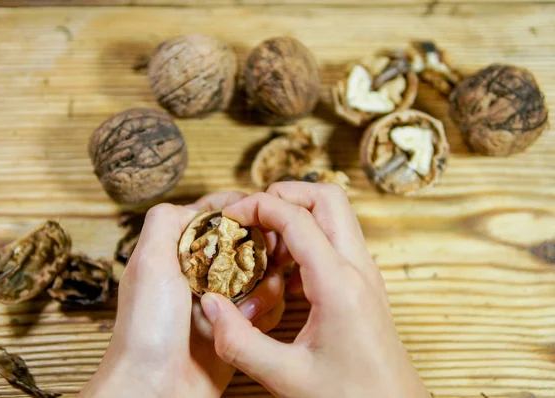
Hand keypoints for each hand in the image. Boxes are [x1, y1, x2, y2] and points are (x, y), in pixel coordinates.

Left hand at [80, 192, 285, 397]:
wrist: (154, 389)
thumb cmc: (146, 329)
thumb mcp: (147, 263)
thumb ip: (165, 220)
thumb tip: (195, 206)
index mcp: (177, 253)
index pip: (214, 216)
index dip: (239, 209)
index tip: (260, 210)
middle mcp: (200, 274)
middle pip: (247, 243)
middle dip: (262, 248)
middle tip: (268, 258)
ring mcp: (221, 302)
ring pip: (263, 275)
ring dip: (266, 285)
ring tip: (248, 305)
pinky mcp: (237, 328)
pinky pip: (267, 309)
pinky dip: (267, 311)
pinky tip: (251, 322)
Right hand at [200, 183, 429, 397]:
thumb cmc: (351, 397)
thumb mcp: (286, 376)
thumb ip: (240, 342)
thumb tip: (211, 305)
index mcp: (339, 284)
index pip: (298, 217)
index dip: (258, 206)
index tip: (229, 216)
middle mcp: (358, 268)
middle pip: (326, 197)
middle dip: (283, 195)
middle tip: (250, 218)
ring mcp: (365, 272)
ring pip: (334, 213)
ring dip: (297, 213)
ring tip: (264, 244)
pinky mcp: (363, 282)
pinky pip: (336, 237)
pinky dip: (307, 235)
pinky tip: (284, 269)